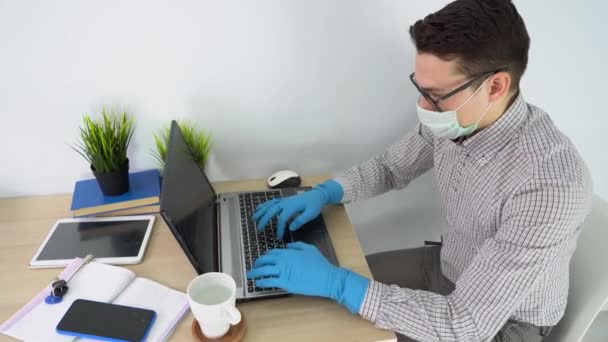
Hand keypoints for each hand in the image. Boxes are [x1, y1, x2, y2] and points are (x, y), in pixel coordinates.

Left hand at [246, 242, 368, 313]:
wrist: (326, 277)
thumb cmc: (319, 263)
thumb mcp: (309, 249)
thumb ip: (297, 246)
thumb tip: (287, 246)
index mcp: (289, 252)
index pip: (272, 253)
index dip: (265, 256)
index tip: (262, 260)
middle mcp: (283, 260)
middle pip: (265, 260)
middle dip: (257, 263)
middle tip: (253, 267)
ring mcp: (283, 272)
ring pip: (264, 271)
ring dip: (255, 273)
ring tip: (250, 276)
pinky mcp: (285, 283)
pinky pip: (269, 282)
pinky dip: (262, 282)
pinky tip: (258, 283)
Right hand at [253, 180, 342, 239]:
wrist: (317, 195)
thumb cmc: (314, 205)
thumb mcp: (311, 214)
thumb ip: (300, 220)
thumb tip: (290, 227)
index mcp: (291, 207)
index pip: (282, 219)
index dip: (279, 229)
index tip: (278, 238)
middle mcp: (285, 202)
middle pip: (271, 211)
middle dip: (264, 220)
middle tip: (259, 229)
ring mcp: (284, 200)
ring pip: (269, 205)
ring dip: (261, 211)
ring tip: (253, 218)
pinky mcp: (284, 200)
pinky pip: (272, 201)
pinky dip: (264, 205)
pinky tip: (260, 208)